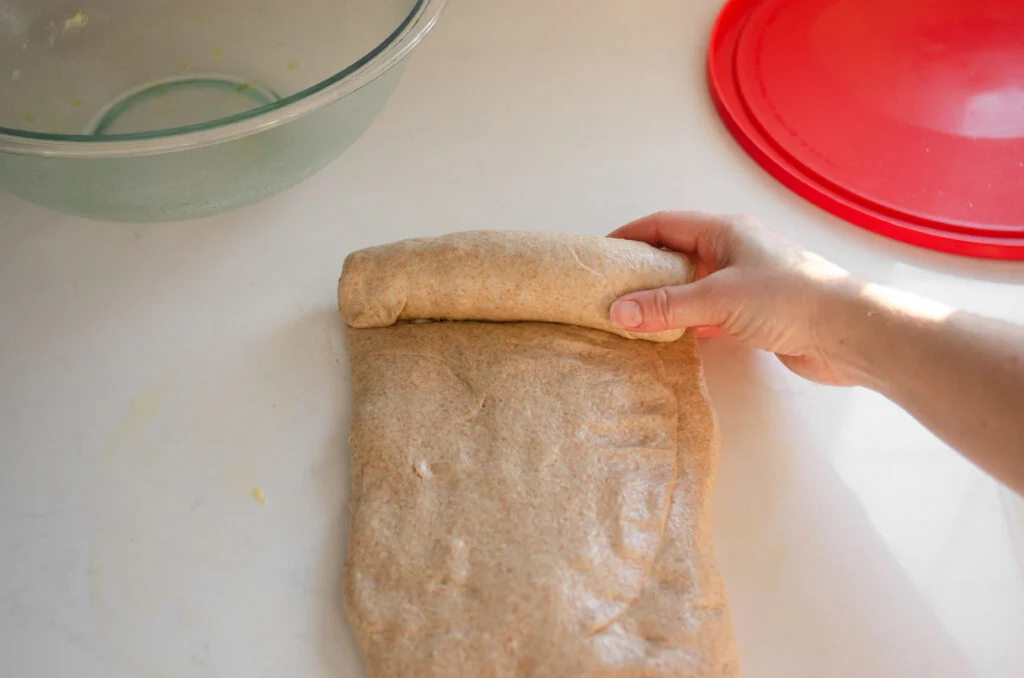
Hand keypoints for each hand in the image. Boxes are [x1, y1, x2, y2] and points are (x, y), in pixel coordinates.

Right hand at [608, 211, 860, 385]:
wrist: (848, 333)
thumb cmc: (787, 299)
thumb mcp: (718, 298)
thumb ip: (666, 306)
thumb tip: (616, 312)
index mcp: (725, 231)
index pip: (664, 225)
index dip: (630, 235)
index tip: (599, 253)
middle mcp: (733, 251)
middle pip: (676, 255)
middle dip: (642, 270)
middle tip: (609, 289)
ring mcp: (745, 283)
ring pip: (692, 286)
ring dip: (664, 298)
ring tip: (630, 315)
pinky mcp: (754, 314)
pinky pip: (708, 313)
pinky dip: (686, 321)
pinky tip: (669, 337)